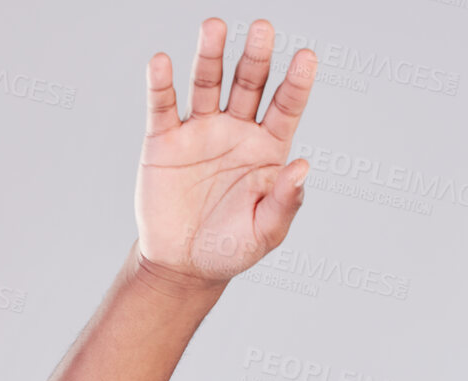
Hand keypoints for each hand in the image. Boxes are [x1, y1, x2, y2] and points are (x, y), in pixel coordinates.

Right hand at [133, 18, 317, 290]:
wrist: (182, 265)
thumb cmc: (231, 247)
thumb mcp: (266, 232)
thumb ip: (285, 201)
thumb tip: (303, 167)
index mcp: (267, 148)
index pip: (286, 106)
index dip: (297, 82)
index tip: (306, 56)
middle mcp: (236, 130)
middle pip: (249, 83)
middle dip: (255, 56)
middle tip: (262, 28)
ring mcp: (199, 131)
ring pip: (207, 83)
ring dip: (211, 55)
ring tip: (214, 27)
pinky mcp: (164, 140)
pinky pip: (162, 106)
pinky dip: (161, 83)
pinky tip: (162, 62)